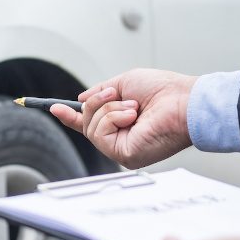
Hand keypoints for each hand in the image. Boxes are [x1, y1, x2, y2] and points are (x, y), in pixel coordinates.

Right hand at [50, 69, 196, 168]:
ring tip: (134, 107)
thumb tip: (80, 100)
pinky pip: (100, 133)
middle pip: (87, 123)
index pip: (93, 124)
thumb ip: (101, 92)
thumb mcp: (125, 83)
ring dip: (109, 108)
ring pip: (91, 127)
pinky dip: (113, 117)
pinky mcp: (125, 156)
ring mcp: (123, 150)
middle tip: (117, 95)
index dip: (72, 117)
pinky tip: (132, 116)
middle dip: (98, 103)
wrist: (183, 101)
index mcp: (123, 124)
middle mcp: (122, 140)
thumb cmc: (164, 91)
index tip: (55, 108)